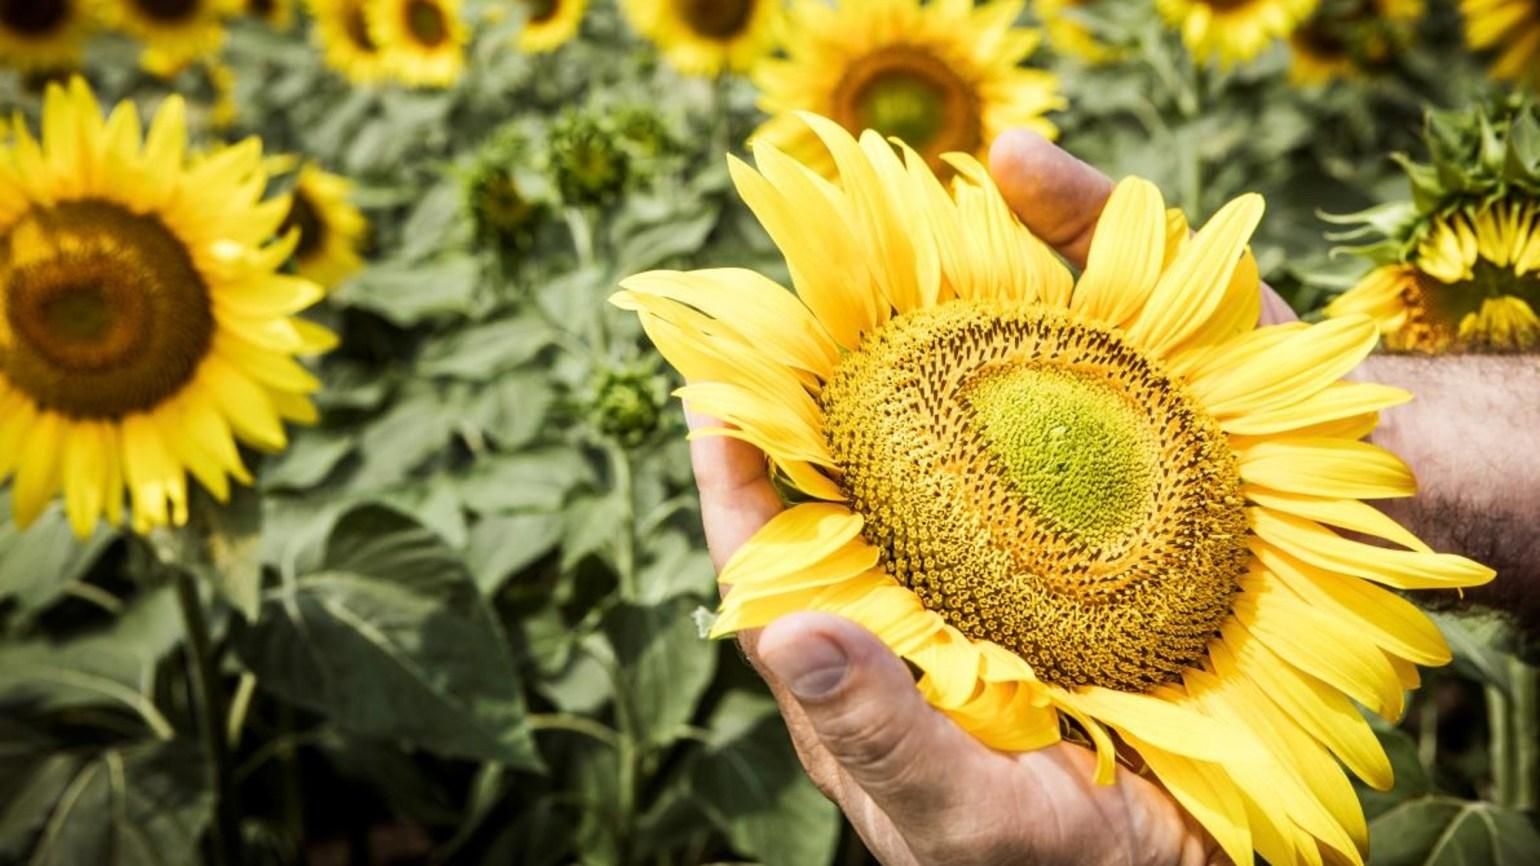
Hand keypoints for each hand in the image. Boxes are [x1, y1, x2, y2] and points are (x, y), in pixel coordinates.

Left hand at [686, 131, 1244, 865]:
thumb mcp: (965, 812)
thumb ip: (883, 735)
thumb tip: (787, 630)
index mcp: (850, 688)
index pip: (764, 572)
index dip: (730, 483)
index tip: (710, 389)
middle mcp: (892, 646)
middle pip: (827, 521)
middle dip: (809, 426)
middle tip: (808, 322)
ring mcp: (956, 631)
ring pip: (904, 514)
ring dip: (894, 428)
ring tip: (899, 334)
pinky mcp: (1027, 623)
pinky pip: (991, 527)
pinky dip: (988, 461)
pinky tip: (1012, 404)